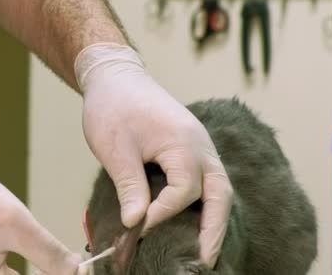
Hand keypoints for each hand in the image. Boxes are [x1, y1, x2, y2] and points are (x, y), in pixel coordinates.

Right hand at [0, 141, 81, 274]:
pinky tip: (44, 260)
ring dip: (42, 271)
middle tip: (78, 265)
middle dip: (52, 273)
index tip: (84, 270)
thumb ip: (49, 253)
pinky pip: (6, 274)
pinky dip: (28, 267)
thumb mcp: (15, 225)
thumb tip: (79, 271)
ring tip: (66, 263)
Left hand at [74, 44, 232, 266]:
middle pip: (219, 193)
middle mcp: (200, 145)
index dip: (162, 214)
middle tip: (205, 261)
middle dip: (214, 228)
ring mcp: (199, 145)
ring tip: (205, 249)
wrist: (115, 76)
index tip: (139, 227)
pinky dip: (205, 202)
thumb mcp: (115, 150)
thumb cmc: (112, 108)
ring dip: (214, 218)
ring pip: (218, 187)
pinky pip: (207, 178)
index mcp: (183, 143)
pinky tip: (194, 220)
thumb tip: (136, 223)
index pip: (183, 192)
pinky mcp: (190, 147)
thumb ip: (130, 187)